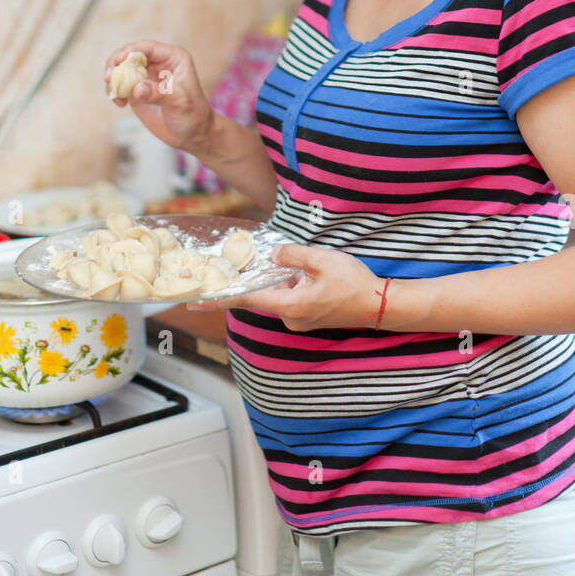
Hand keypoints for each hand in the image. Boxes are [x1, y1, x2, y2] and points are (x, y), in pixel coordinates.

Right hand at [103, 41, 213, 152]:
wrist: (194, 135)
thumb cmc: (193, 115)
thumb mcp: (179, 102)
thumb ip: (158, 93)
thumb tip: (137, 88)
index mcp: (173, 58)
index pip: (147, 47)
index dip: (129, 51)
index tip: (117, 61)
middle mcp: (159, 63)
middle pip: (130, 55)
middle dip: (116, 63)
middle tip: (108, 77)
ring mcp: (147, 77)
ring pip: (122, 69)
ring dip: (113, 78)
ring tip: (114, 94)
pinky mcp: (138, 91)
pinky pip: (120, 85)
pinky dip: (115, 91)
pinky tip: (120, 103)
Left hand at [186, 241, 384, 331]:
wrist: (380, 305)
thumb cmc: (353, 282)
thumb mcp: (321, 259)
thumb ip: (291, 254)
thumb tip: (272, 255)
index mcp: (289, 305)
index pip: (245, 300)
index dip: (218, 299)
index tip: (194, 302)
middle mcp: (290, 318)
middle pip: (263, 294)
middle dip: (258, 278)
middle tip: (249, 262)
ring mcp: (300, 321)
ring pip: (279, 295)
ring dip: (282, 280)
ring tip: (306, 266)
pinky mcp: (309, 318)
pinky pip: (291, 299)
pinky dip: (291, 285)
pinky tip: (310, 274)